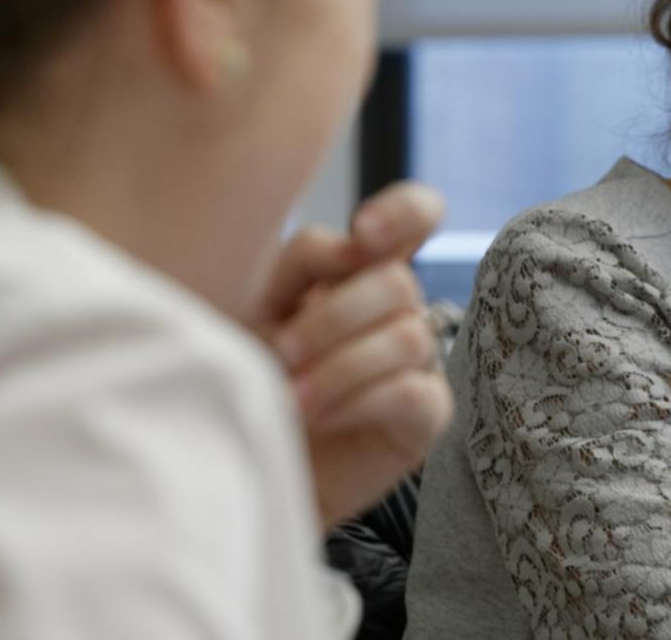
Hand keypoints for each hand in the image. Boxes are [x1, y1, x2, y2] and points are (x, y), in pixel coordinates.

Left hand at [255, 183, 451, 526]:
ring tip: (289, 397)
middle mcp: (398, 310)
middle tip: (281, 352)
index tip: (362, 233)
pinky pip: (412, 392)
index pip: (416, 215)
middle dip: (333, 318)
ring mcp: (418, 362)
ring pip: (407, 337)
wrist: (244, 459)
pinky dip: (359, 402)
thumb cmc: (248, 374)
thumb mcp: (255, 305)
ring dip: (339, 367)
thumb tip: (351, 245)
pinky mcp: (426, 415)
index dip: (403, 212)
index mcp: (359, 270)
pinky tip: (322, 417)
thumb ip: (303, 261)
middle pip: (396, 282)